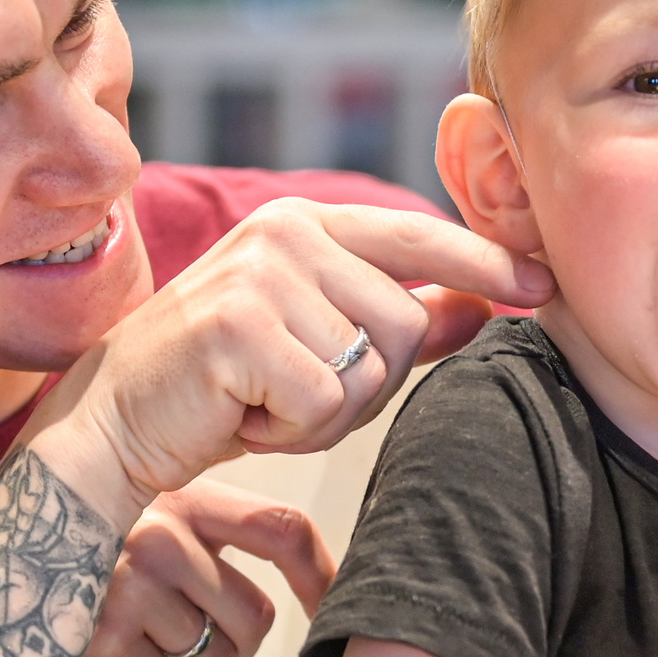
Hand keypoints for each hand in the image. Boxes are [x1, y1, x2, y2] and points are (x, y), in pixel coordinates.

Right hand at [26, 202, 552, 529]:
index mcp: (305, 225)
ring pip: (370, 368)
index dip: (484, 264)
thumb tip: (489, 306)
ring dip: (330, 413)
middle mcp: (284, 235)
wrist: (114, 426)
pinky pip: (327, 402)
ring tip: (268, 403)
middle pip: (404, 324)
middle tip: (297, 395)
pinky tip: (245, 418)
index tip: (543, 282)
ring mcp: (260, 275)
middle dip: (369, 383)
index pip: (418, 239)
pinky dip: (296, 431)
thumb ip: (403, 318)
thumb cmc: (221, 388)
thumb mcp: (319, 345)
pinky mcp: (239, 327)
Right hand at [78, 480, 335, 656]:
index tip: (335, 603)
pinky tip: (114, 650)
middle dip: (233, 640)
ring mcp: (131, 588)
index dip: (321, 573)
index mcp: (182, 496)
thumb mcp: (155, 519)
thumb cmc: (93, 558)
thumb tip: (316, 573)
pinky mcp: (105, 641)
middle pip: (256, 616)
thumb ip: (216, 533)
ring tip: (143, 634)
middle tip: (188, 628)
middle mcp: (160, 535)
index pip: (280, 528)